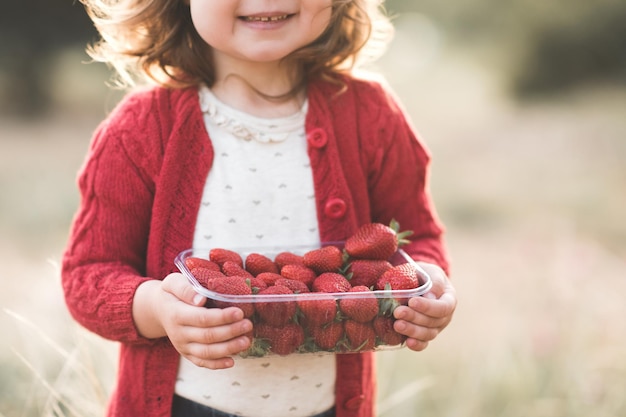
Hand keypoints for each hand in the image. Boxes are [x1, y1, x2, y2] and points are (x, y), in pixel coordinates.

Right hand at [135, 273, 252, 368]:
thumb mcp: (173, 283)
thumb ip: (185, 288)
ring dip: (228, 349)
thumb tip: (201, 299)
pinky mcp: (187, 354)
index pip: (202, 318)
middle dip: (230, 332)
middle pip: (207, 336)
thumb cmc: (171, 293)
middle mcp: (178, 333)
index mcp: (176, 314)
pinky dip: (217, 364)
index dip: (222, 317)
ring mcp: (182, 346)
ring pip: (206, 352)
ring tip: (246, 341)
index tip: (239, 312)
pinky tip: (232, 361)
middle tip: (248, 324)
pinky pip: (201, 362)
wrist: (158, 309)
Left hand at [392, 263, 456, 350]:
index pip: (442, 307)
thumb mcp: (431, 272)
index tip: (412, 301)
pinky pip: (424, 343)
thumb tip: (430, 297)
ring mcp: (435, 327)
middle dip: (414, 318)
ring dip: (412, 331)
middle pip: (432, 322)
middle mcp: (445, 316)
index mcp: (449, 300)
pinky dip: (417, 345)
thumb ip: (434, 282)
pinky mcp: (425, 335)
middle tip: (398, 312)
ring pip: (427, 334)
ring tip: (397, 325)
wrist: (419, 282)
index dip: (428, 307)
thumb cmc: (425, 275)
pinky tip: (407, 342)